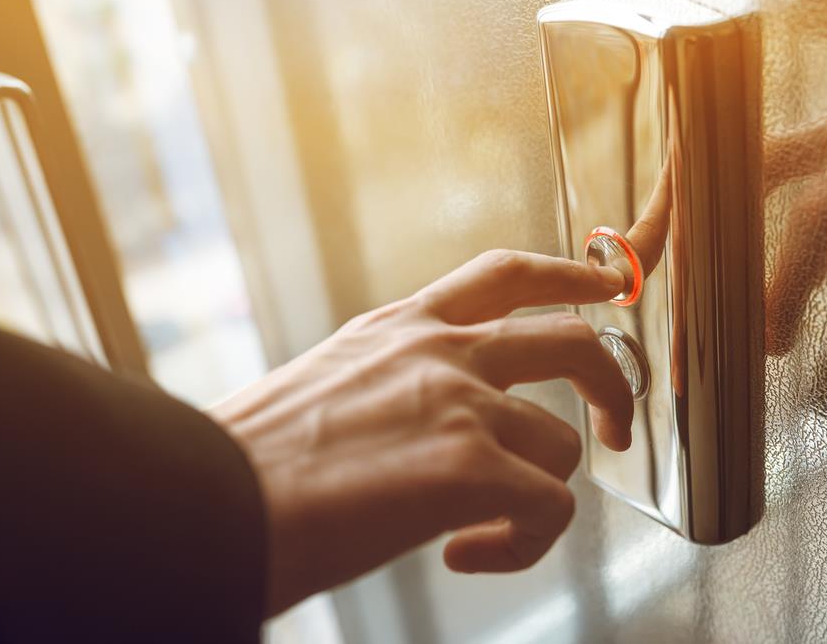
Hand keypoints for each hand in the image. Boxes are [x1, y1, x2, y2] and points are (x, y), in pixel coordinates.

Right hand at [210, 250, 631, 615]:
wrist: (209, 500)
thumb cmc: (252, 458)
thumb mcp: (329, 379)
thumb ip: (393, 379)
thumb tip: (427, 420)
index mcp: (402, 326)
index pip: (505, 275)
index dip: (571, 274)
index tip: (607, 285)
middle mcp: (440, 351)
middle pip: (572, 339)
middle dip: (613, 382)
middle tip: (618, 426)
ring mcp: (459, 403)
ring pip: (561, 445)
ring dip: (535, 496)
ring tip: (480, 529)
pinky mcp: (468, 468)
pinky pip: (549, 508)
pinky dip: (522, 544)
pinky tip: (464, 554)